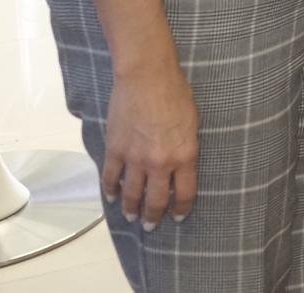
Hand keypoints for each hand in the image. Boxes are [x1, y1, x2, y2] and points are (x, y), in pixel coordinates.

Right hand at [102, 63, 198, 228]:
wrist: (147, 77)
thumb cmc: (176, 94)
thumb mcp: (193, 123)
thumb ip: (187, 147)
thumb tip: (182, 165)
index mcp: (184, 156)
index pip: (185, 194)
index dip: (181, 209)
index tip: (179, 217)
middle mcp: (160, 163)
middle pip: (156, 200)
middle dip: (154, 216)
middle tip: (151, 225)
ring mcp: (135, 158)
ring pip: (131, 194)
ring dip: (131, 208)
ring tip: (132, 217)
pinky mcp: (115, 149)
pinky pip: (111, 177)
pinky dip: (110, 190)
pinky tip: (111, 197)